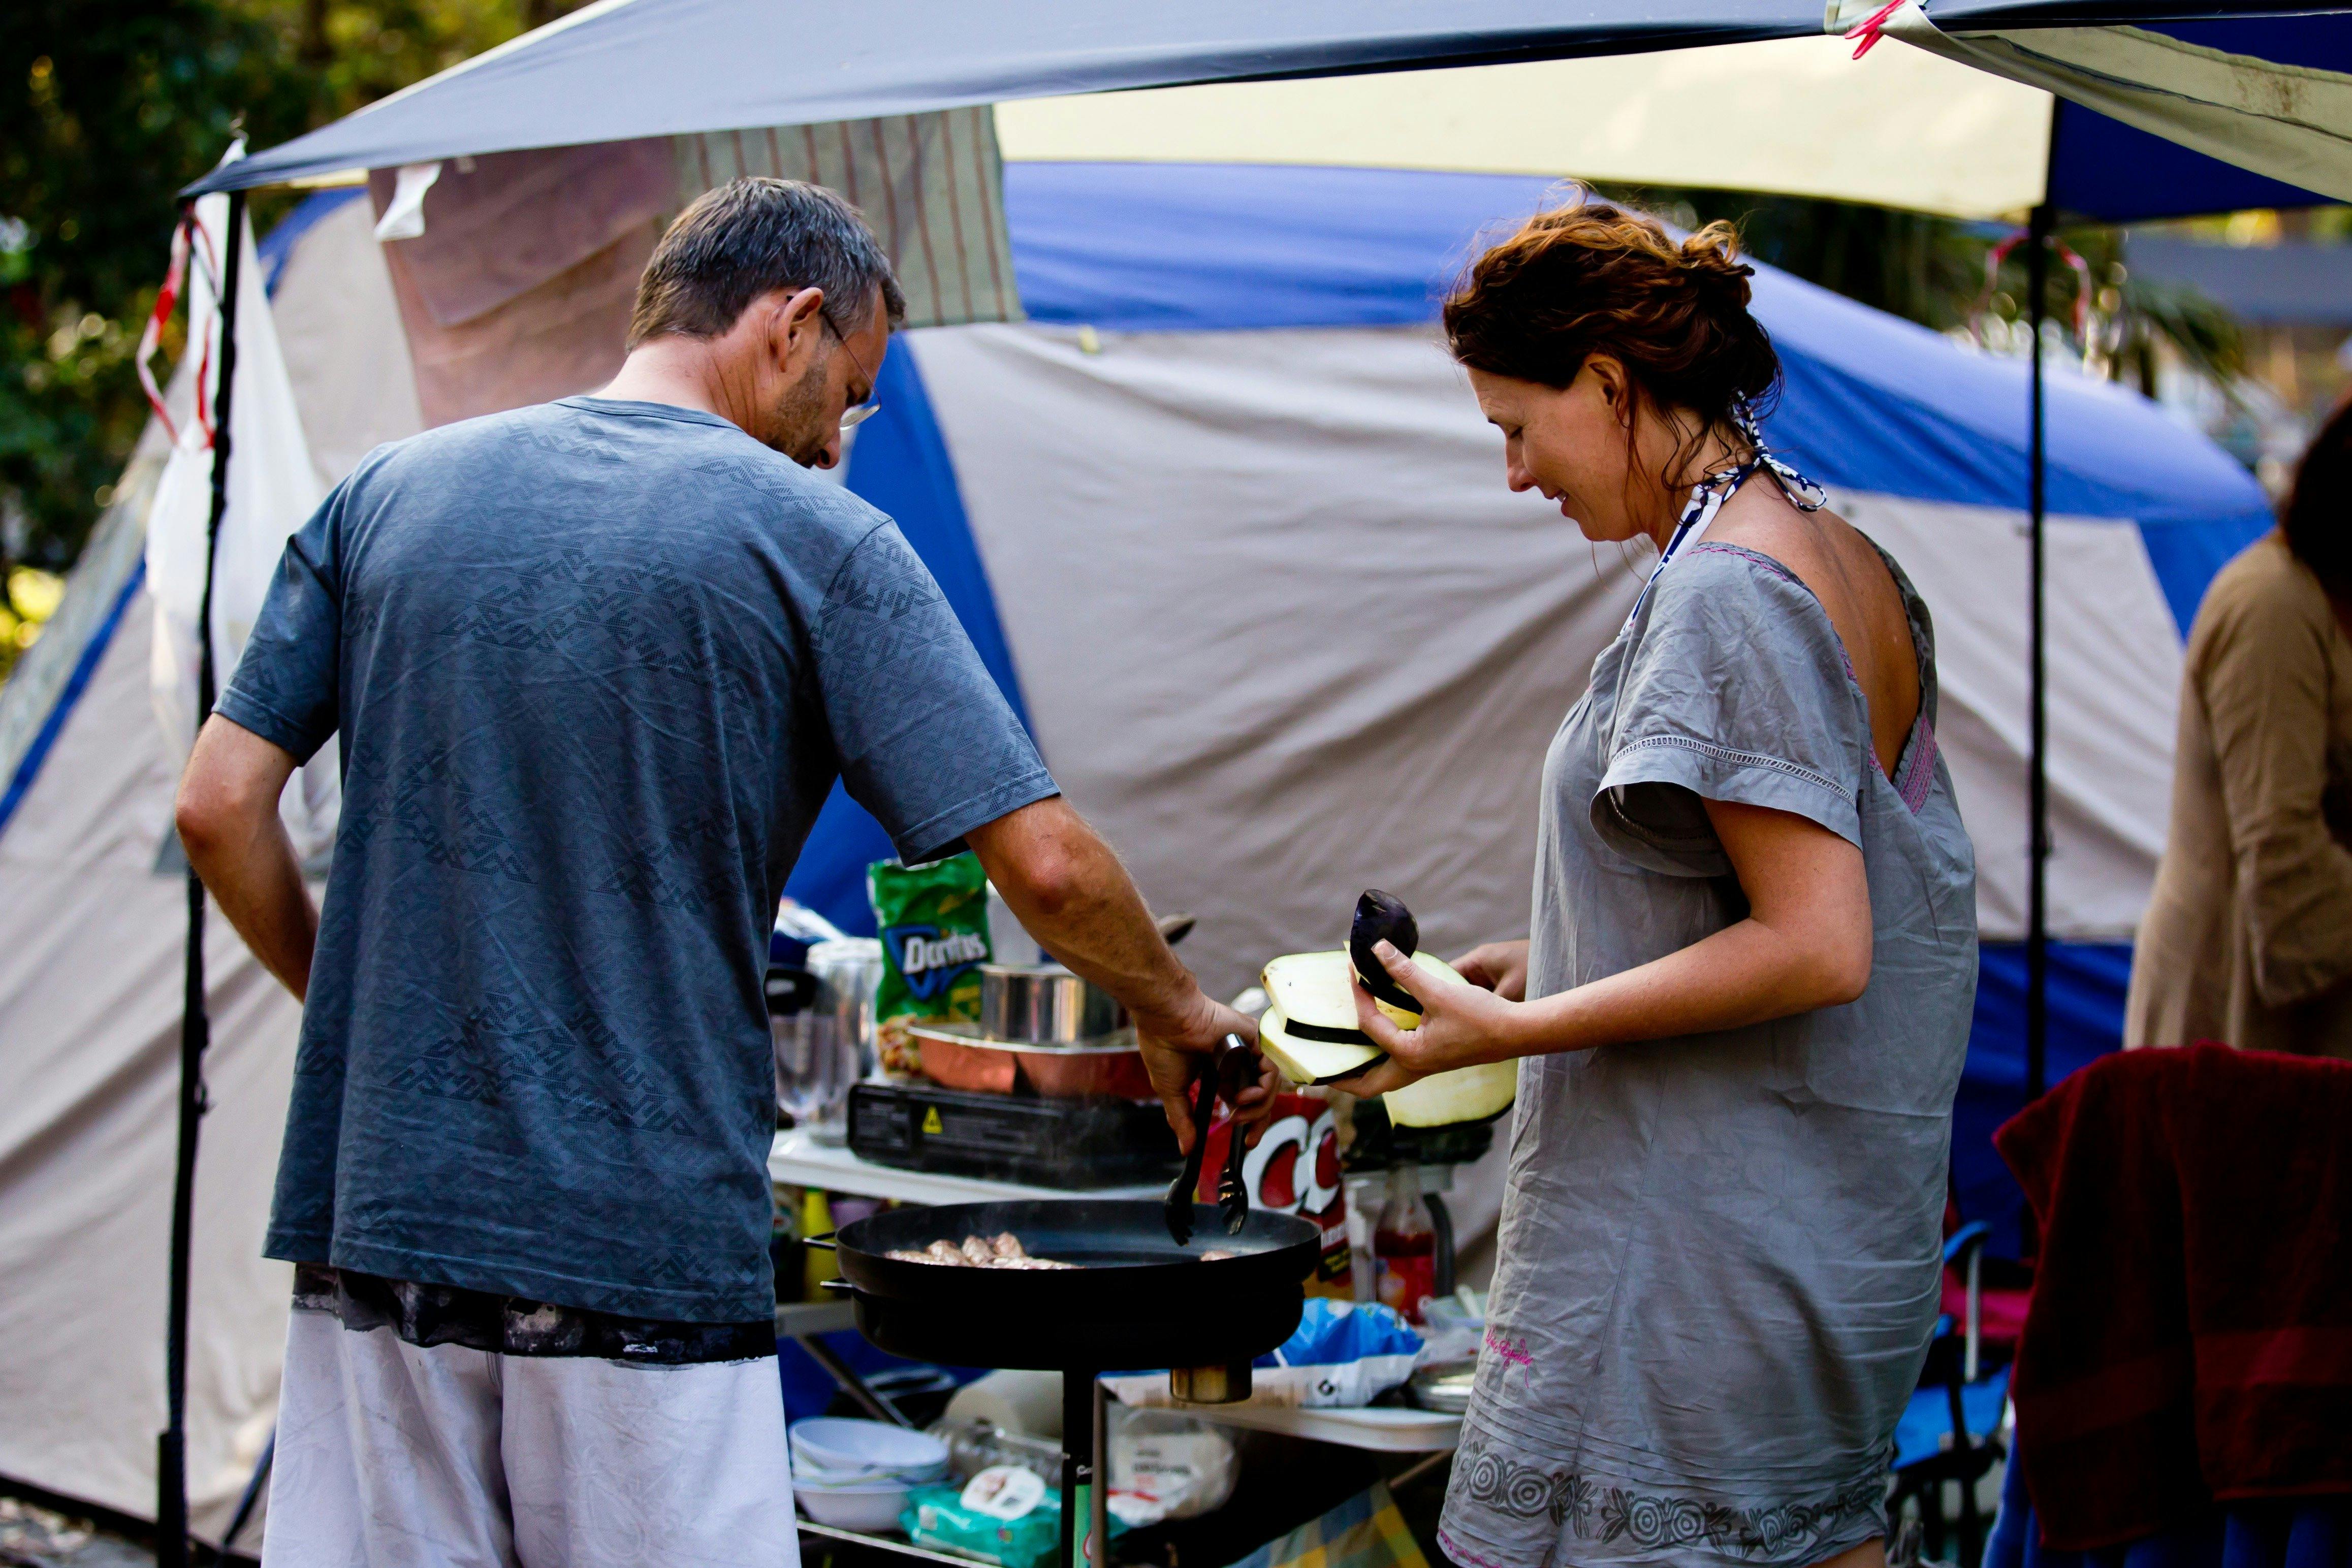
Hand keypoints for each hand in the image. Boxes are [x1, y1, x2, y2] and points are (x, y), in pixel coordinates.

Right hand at [1135, 989, 1279, 1155]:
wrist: (1167, 1020)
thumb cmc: (1163, 1047)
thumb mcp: (1172, 1092)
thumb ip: (1182, 1121)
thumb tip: (1186, 1149)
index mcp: (1220, 1072)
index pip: (1243, 1099)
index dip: (1248, 1120)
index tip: (1244, 1141)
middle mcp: (1236, 1061)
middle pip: (1261, 1095)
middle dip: (1258, 1120)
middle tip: (1249, 1139)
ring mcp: (1247, 1050)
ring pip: (1268, 1085)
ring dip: (1258, 1107)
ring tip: (1238, 1113)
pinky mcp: (1254, 1039)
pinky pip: (1270, 1069)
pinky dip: (1262, 1088)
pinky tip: (1244, 1097)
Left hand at [1337, 940, 1521, 1097]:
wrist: (1516, 1032)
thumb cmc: (1481, 1016)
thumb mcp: (1439, 991)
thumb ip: (1405, 972)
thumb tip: (1377, 950)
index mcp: (1409, 1055)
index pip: (1369, 1025)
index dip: (1358, 994)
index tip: (1352, 970)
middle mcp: (1412, 1068)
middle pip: (1365, 1085)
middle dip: (1340, 1077)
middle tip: (1319, 1066)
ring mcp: (1423, 1068)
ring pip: (1381, 1080)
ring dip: (1361, 1070)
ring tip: (1342, 1054)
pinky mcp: (1432, 1061)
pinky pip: (1396, 1068)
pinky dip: (1380, 1057)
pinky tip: (1379, 1035)